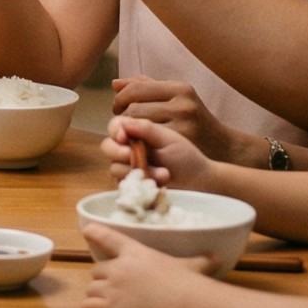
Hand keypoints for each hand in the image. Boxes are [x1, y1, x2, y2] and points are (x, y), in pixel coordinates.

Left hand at [80, 222, 211, 307]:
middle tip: (116, 288)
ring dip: (97, 295)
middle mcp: (118, 268)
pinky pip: (88, 307)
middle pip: (96, 271)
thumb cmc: (189, 283)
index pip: (108, 237)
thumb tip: (216, 258)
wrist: (184, 303)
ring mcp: (111, 288)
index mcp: (135, 253)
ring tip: (110, 303)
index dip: (95, 233)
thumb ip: (201, 260)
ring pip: (90, 289)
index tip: (87, 231)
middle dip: (103, 279)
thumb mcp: (193, 266)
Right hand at [102, 115, 217, 192]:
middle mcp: (129, 149)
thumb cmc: (187, 157)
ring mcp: (129, 168)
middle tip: (131, 154)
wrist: (200, 182)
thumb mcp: (168, 138)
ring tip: (164, 174)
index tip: (124, 136)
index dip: (115, 130)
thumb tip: (122, 122)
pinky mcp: (132, 185)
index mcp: (136, 133)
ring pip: (115, 167)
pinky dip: (142, 183)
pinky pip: (124, 184)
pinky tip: (160, 182)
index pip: (115, 126)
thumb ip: (145, 128)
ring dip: (138, 170)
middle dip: (118, 151)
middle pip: (107, 146)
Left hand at [111, 77, 259, 166]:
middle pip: (134, 108)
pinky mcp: (181, 144)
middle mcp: (183, 104)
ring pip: (138, 125)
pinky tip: (139, 145)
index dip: (120, 99)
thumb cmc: (193, 120)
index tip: (118, 108)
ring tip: (129, 134)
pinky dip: (137, 142)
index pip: (135, 89)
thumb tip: (115, 84)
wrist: (223, 147)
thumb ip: (146, 88)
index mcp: (180, 88)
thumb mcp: (176, 98)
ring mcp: (183, 125)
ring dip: (127, 131)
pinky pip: (146, 141)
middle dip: (122, 117)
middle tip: (122, 125)